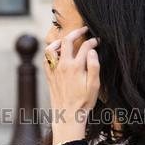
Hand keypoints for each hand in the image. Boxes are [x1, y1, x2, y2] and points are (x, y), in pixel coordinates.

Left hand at [44, 27, 100, 144]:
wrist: (68, 115)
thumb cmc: (83, 102)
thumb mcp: (94, 86)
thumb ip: (94, 66)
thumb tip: (92, 51)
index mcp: (76, 67)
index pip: (86, 46)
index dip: (93, 41)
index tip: (98, 41)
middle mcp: (63, 66)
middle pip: (67, 40)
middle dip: (77, 32)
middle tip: (83, 30)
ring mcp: (54, 70)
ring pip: (51, 48)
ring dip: (59, 41)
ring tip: (66, 41)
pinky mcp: (49, 76)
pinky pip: (46, 60)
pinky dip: (51, 54)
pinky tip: (58, 55)